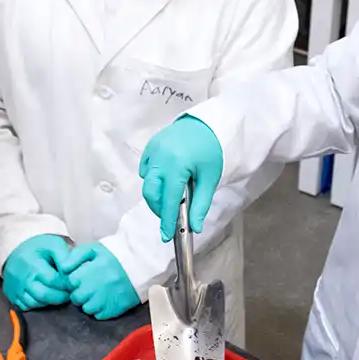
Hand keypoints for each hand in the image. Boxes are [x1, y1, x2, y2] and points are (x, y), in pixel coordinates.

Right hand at [2, 234, 73, 309]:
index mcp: (33, 265)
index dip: (66, 283)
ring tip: (59, 293)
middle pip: (44, 295)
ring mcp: (16, 289)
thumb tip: (70, 270)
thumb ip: (65, 256)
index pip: (54, 280)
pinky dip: (38, 304)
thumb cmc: (39, 248)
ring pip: (36, 303)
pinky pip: (27, 306)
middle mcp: (23, 279)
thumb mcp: (54, 244)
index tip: (73, 282)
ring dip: (50, 301)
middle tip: (69, 292)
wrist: (16, 252)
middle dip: (61, 296)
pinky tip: (46, 296)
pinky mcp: (13, 296)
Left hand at [60, 243, 139, 319]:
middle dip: (79, 293)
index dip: (74, 280)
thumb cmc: (115, 256)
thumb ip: (75, 255)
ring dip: (88, 302)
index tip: (81, 277)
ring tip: (97, 293)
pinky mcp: (113, 310)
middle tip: (89, 286)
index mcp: (88, 272)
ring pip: (86, 308)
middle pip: (76, 298)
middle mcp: (94, 288)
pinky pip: (98, 315)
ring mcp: (104, 301)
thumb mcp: (94, 249)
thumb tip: (63, 268)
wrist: (141, 265)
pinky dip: (99, 309)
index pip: (70, 282)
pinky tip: (105, 300)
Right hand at [139, 115, 223, 240]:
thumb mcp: (210, 179)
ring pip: (147, 182)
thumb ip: (200, 204)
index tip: (166, 235)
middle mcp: (160, 157)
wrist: (209, 123)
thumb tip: (195, 227)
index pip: (168, 200)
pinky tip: (167, 179)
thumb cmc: (212, 149)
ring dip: (157, 194)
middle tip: (171, 217)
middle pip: (151, 193)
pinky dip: (153, 178)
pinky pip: (146, 168)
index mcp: (177, 165)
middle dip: (159, 209)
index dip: (167, 220)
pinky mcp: (151, 146)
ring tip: (173, 196)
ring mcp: (153, 150)